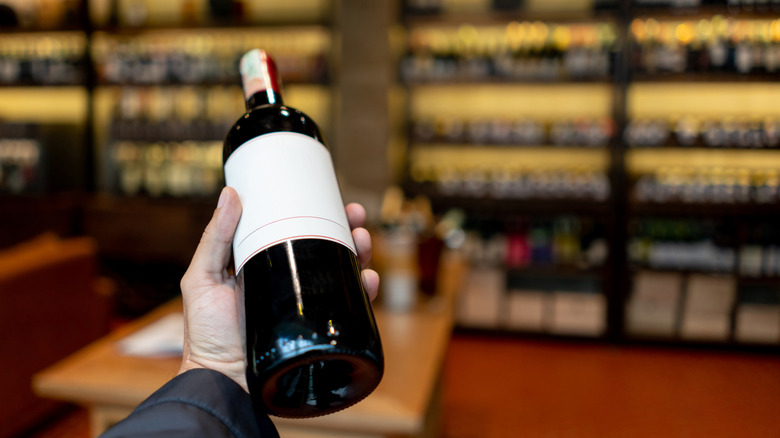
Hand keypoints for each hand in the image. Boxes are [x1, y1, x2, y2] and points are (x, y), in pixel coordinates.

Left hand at [178, 186, 378, 391]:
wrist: (224, 381)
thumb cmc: (206, 334)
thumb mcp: (201, 279)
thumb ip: (214, 239)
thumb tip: (230, 193)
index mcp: (263, 263)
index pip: (294, 231)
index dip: (314, 213)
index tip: (328, 196)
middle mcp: (288, 282)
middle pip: (324, 247)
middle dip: (346, 228)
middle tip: (355, 214)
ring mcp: (305, 305)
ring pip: (340, 271)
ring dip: (359, 251)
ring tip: (363, 240)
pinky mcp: (318, 328)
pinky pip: (349, 306)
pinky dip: (363, 289)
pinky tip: (367, 279)